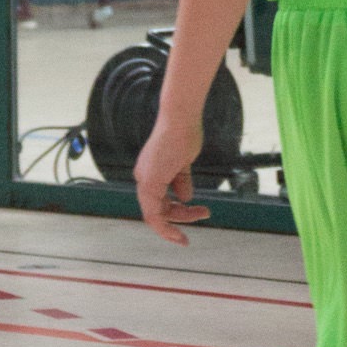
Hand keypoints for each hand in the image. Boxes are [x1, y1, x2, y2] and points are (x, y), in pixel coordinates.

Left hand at [135, 114, 211, 244]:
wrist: (182, 119)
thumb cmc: (183, 134)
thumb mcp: (182, 163)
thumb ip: (180, 180)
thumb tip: (184, 198)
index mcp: (149, 172)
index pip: (158, 202)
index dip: (174, 214)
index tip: (194, 216)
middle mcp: (143, 177)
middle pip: (158, 210)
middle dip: (181, 217)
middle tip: (204, 213)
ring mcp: (145, 180)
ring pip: (156, 215)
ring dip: (181, 220)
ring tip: (204, 213)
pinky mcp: (150, 182)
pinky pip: (155, 214)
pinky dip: (167, 226)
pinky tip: (184, 226)